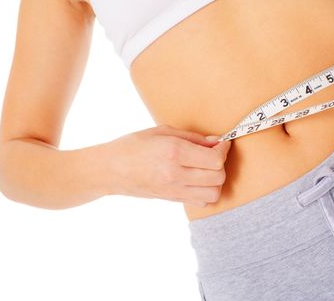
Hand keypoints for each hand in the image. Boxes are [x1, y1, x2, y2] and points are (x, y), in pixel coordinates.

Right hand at [103, 125, 230, 206]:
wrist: (109, 170)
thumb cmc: (133, 145)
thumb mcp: (163, 132)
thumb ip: (193, 137)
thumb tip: (216, 141)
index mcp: (174, 152)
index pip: (214, 158)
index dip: (224, 149)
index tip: (222, 142)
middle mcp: (176, 174)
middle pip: (218, 176)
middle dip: (221, 164)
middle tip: (214, 154)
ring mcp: (174, 190)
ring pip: (214, 193)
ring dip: (216, 180)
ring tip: (207, 169)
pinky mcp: (172, 199)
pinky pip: (202, 201)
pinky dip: (207, 192)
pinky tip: (199, 180)